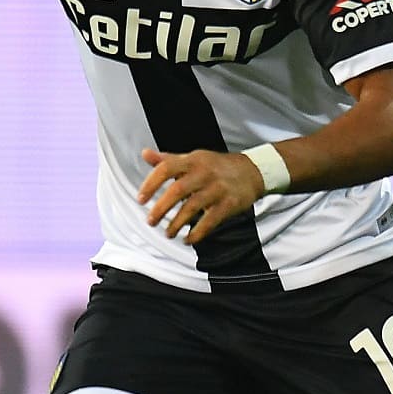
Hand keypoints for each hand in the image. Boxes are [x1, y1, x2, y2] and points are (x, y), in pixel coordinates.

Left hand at [137, 148, 265, 244]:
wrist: (251, 171)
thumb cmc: (216, 166)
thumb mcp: (192, 158)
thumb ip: (168, 159)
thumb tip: (145, 154)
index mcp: (192, 160)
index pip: (166, 168)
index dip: (151, 183)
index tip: (141, 199)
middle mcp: (203, 173)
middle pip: (178, 190)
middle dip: (161, 208)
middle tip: (150, 221)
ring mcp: (217, 189)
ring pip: (192, 207)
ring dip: (177, 223)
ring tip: (168, 233)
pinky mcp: (228, 204)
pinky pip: (210, 221)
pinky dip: (197, 233)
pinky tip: (188, 239)